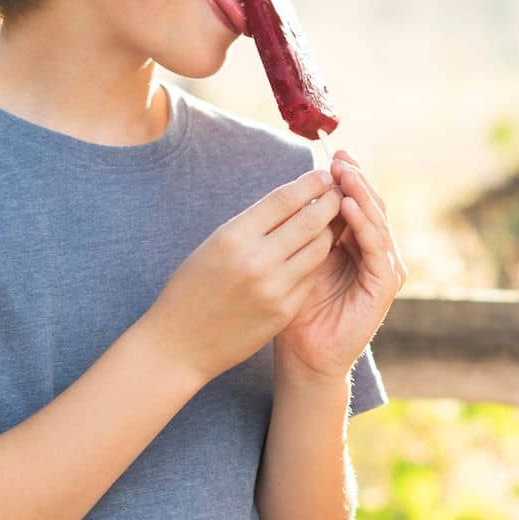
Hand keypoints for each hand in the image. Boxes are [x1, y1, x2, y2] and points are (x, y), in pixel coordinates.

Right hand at [150, 170, 341, 382]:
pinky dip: (316, 261)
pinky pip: (312, 277)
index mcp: (233, 237)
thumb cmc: (193, 288)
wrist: (179, 345)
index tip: (323, 174)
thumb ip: (253, 224)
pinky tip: (316, 253)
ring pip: (319, 248)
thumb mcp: (214, 246)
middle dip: (330, 202)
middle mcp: (256, 260)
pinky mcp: (284, 311)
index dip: (309, 183)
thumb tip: (294, 198)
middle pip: (310, 220)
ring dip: (328, 231)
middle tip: (339, 193)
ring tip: (331, 221)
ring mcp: (274, 289)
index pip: (284, 199)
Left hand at [277, 149, 406, 378]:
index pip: (356, 201)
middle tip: (341, 157)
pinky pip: (377, 249)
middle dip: (357, 180)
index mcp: (353, 244)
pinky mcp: (384, 287)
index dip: (347, 177)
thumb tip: (299, 186)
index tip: (332, 153)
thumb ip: (303, 228)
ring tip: (345, 175)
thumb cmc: (293, 309)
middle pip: (372, 206)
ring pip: (377, 222)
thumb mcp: (295, 258)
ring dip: (361, 196)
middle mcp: (373, 253)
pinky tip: (348, 208)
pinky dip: (364, 226)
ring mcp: (383, 269)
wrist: (303, 355)